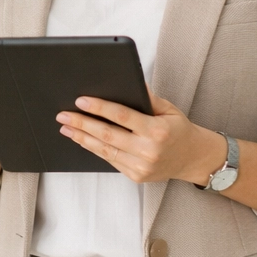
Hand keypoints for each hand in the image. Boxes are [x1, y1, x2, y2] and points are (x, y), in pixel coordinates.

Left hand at [56, 90, 224, 184]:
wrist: (193, 158)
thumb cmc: (179, 129)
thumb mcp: (168, 109)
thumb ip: (147, 97)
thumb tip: (126, 81)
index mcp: (157, 130)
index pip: (121, 116)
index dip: (99, 108)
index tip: (80, 100)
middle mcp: (148, 150)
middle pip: (107, 135)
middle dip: (82, 123)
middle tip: (63, 114)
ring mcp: (141, 166)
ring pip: (105, 150)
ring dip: (82, 138)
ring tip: (66, 127)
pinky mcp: (135, 176)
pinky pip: (110, 160)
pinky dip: (94, 149)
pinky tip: (82, 139)